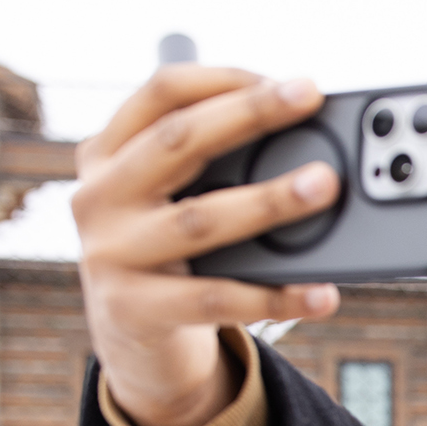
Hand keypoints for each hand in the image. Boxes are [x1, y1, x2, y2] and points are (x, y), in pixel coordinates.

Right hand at [72, 65, 343, 425]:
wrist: (133, 346)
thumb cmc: (175, 255)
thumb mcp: (176, 201)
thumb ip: (218, 168)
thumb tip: (315, 148)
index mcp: (108, 154)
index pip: (162, 93)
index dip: (225, 79)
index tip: (287, 81)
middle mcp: (100, 196)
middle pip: (178, 140)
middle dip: (250, 113)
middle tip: (309, 96)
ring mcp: (111, 253)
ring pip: (201, 218)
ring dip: (269, 199)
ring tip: (326, 185)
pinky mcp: (134, 309)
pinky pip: (217, 298)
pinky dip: (275, 296)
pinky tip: (321, 293)